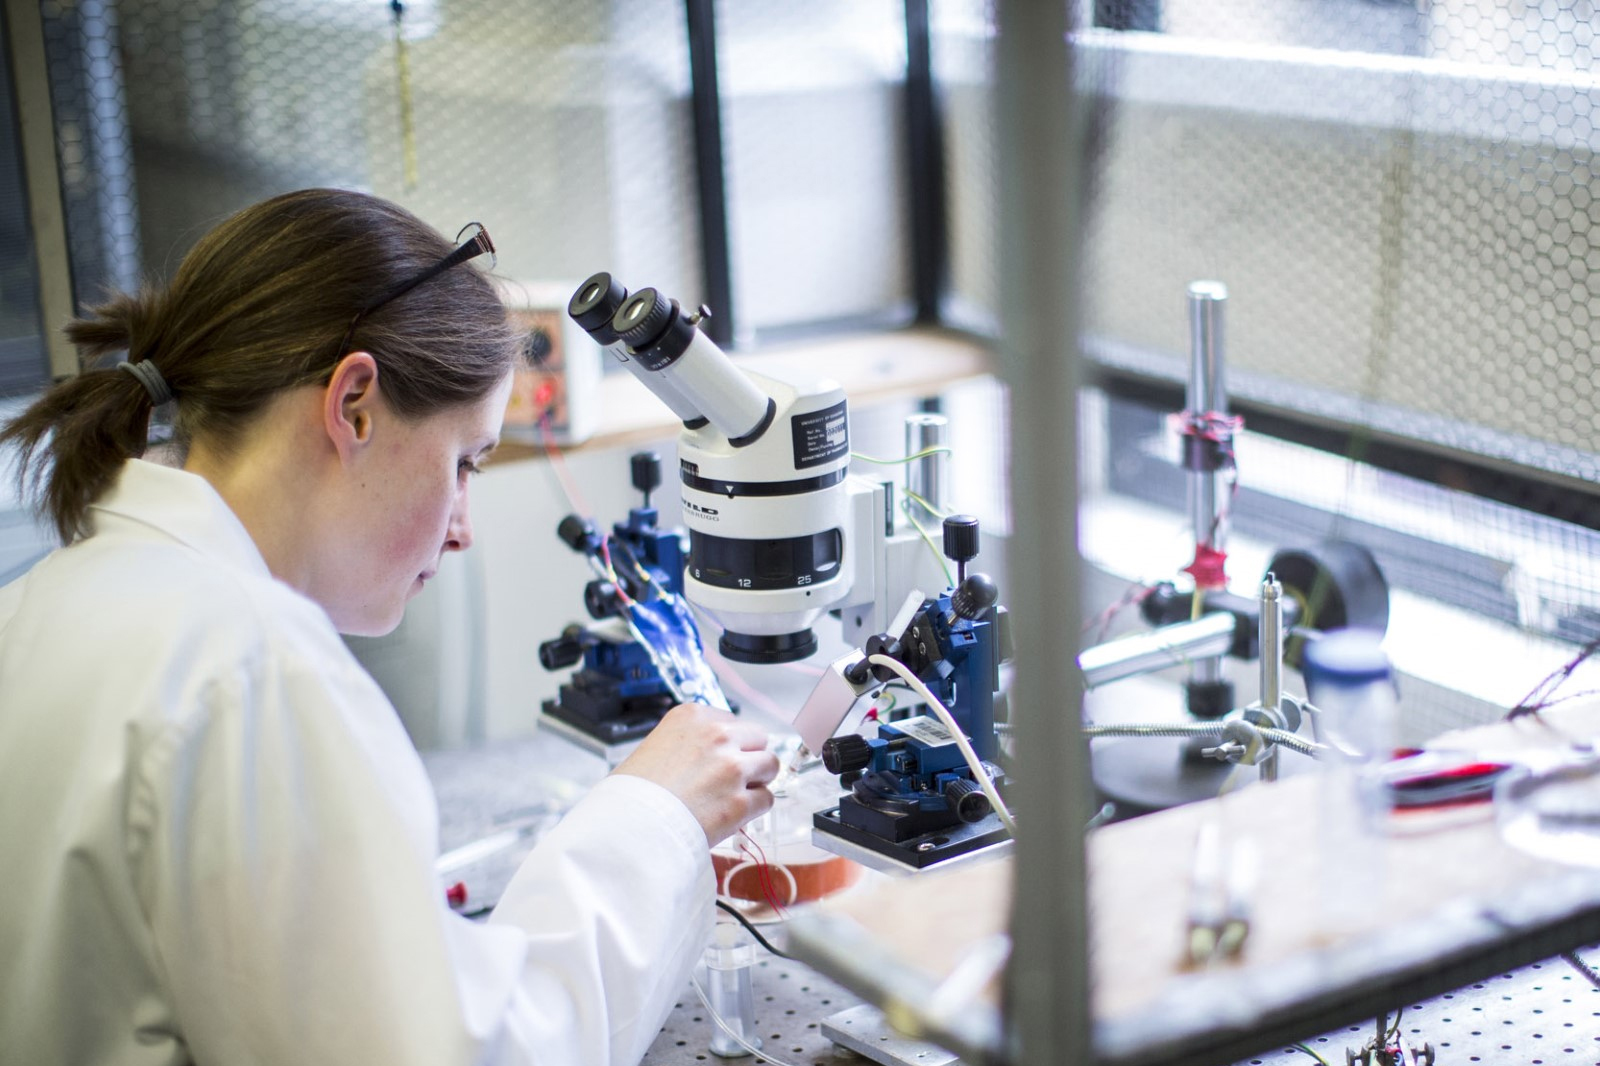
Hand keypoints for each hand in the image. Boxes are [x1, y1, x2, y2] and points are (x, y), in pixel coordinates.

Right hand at [613, 703, 778, 845]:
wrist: (626, 827)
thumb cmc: (632, 793)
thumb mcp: (654, 745)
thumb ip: (689, 742)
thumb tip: (709, 756)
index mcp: (692, 717)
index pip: (732, 721)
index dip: (729, 743)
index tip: (719, 758)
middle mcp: (716, 736)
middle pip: (758, 738)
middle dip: (749, 756)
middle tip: (733, 777)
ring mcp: (732, 768)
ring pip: (770, 765)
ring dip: (757, 780)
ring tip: (735, 795)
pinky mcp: (741, 802)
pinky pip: (766, 799)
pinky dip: (754, 809)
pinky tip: (734, 815)